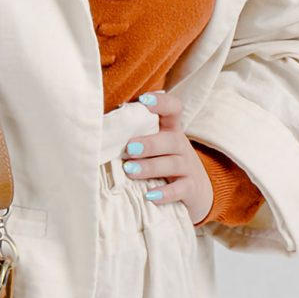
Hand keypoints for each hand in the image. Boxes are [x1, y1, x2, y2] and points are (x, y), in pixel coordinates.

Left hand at [124, 89, 212, 225]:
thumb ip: (136, 136)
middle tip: (129, 147)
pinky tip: (150, 196)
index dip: (162, 103)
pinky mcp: (191, 189)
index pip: (173, 110)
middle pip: (172, 140)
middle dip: (150, 143)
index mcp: (171, 131)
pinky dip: (166, 193)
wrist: (197, 193)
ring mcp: (188, 168)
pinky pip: (181, 190)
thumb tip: (101, 130)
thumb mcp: (155, 147)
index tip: (144, 100)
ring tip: (130, 170)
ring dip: (151, 167)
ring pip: (173, 164)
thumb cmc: (164, 163)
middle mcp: (181, 147)